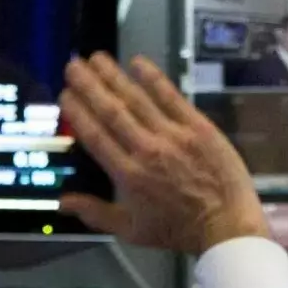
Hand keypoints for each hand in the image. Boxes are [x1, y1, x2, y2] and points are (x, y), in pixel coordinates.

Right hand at [57, 53, 267, 255]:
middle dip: (89, 86)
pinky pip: (171, 97)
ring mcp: (174, 135)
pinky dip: (154, 78)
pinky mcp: (198, 127)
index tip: (65, 94)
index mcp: (127, 175)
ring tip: (96, 57)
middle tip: (73, 65)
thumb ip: (94, 213)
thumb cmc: (176, 230)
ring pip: (137, 99)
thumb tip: (61, 202)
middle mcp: (146, 150)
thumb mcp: (131, 230)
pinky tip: (137, 62)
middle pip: (112, 111)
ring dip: (114, 76)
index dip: (78, 113)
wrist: (226, 225)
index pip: (95, 136)